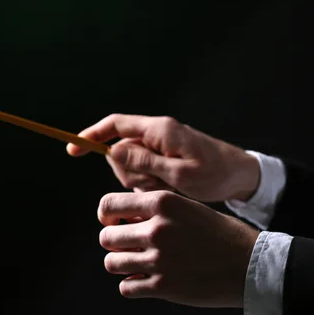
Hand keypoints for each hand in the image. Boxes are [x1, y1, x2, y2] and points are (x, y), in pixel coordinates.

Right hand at [67, 114, 259, 201]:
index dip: (91, 135)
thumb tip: (112, 150)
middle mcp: (157, 134)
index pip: (116, 124)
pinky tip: (169, 189)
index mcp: (160, 130)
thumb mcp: (179, 174)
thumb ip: (145, 162)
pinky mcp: (165, 158)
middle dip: (128, 172)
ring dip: (142, 182)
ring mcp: (160, 146)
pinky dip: (151, 184)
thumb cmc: (215, 174)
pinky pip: (144, 172)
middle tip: (154, 185)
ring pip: (131, 165)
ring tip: (169, 187)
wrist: (240, 177)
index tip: (72, 149)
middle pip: (120, 150)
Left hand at [97, 190, 259, 307]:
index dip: (106, 215)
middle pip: (106, 238)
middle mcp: (157, 229)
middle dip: (115, 243)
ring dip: (121, 264)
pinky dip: (133, 285)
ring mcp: (158, 259)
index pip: (109, 205)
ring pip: (112, 263)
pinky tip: (147, 281)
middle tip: (130, 247)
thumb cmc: (221, 234)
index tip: (114, 223)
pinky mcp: (163, 286)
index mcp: (163, 203)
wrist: (250, 265)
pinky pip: (126, 287)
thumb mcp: (190, 208)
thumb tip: (127, 213)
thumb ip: (158, 209)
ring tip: (137, 264)